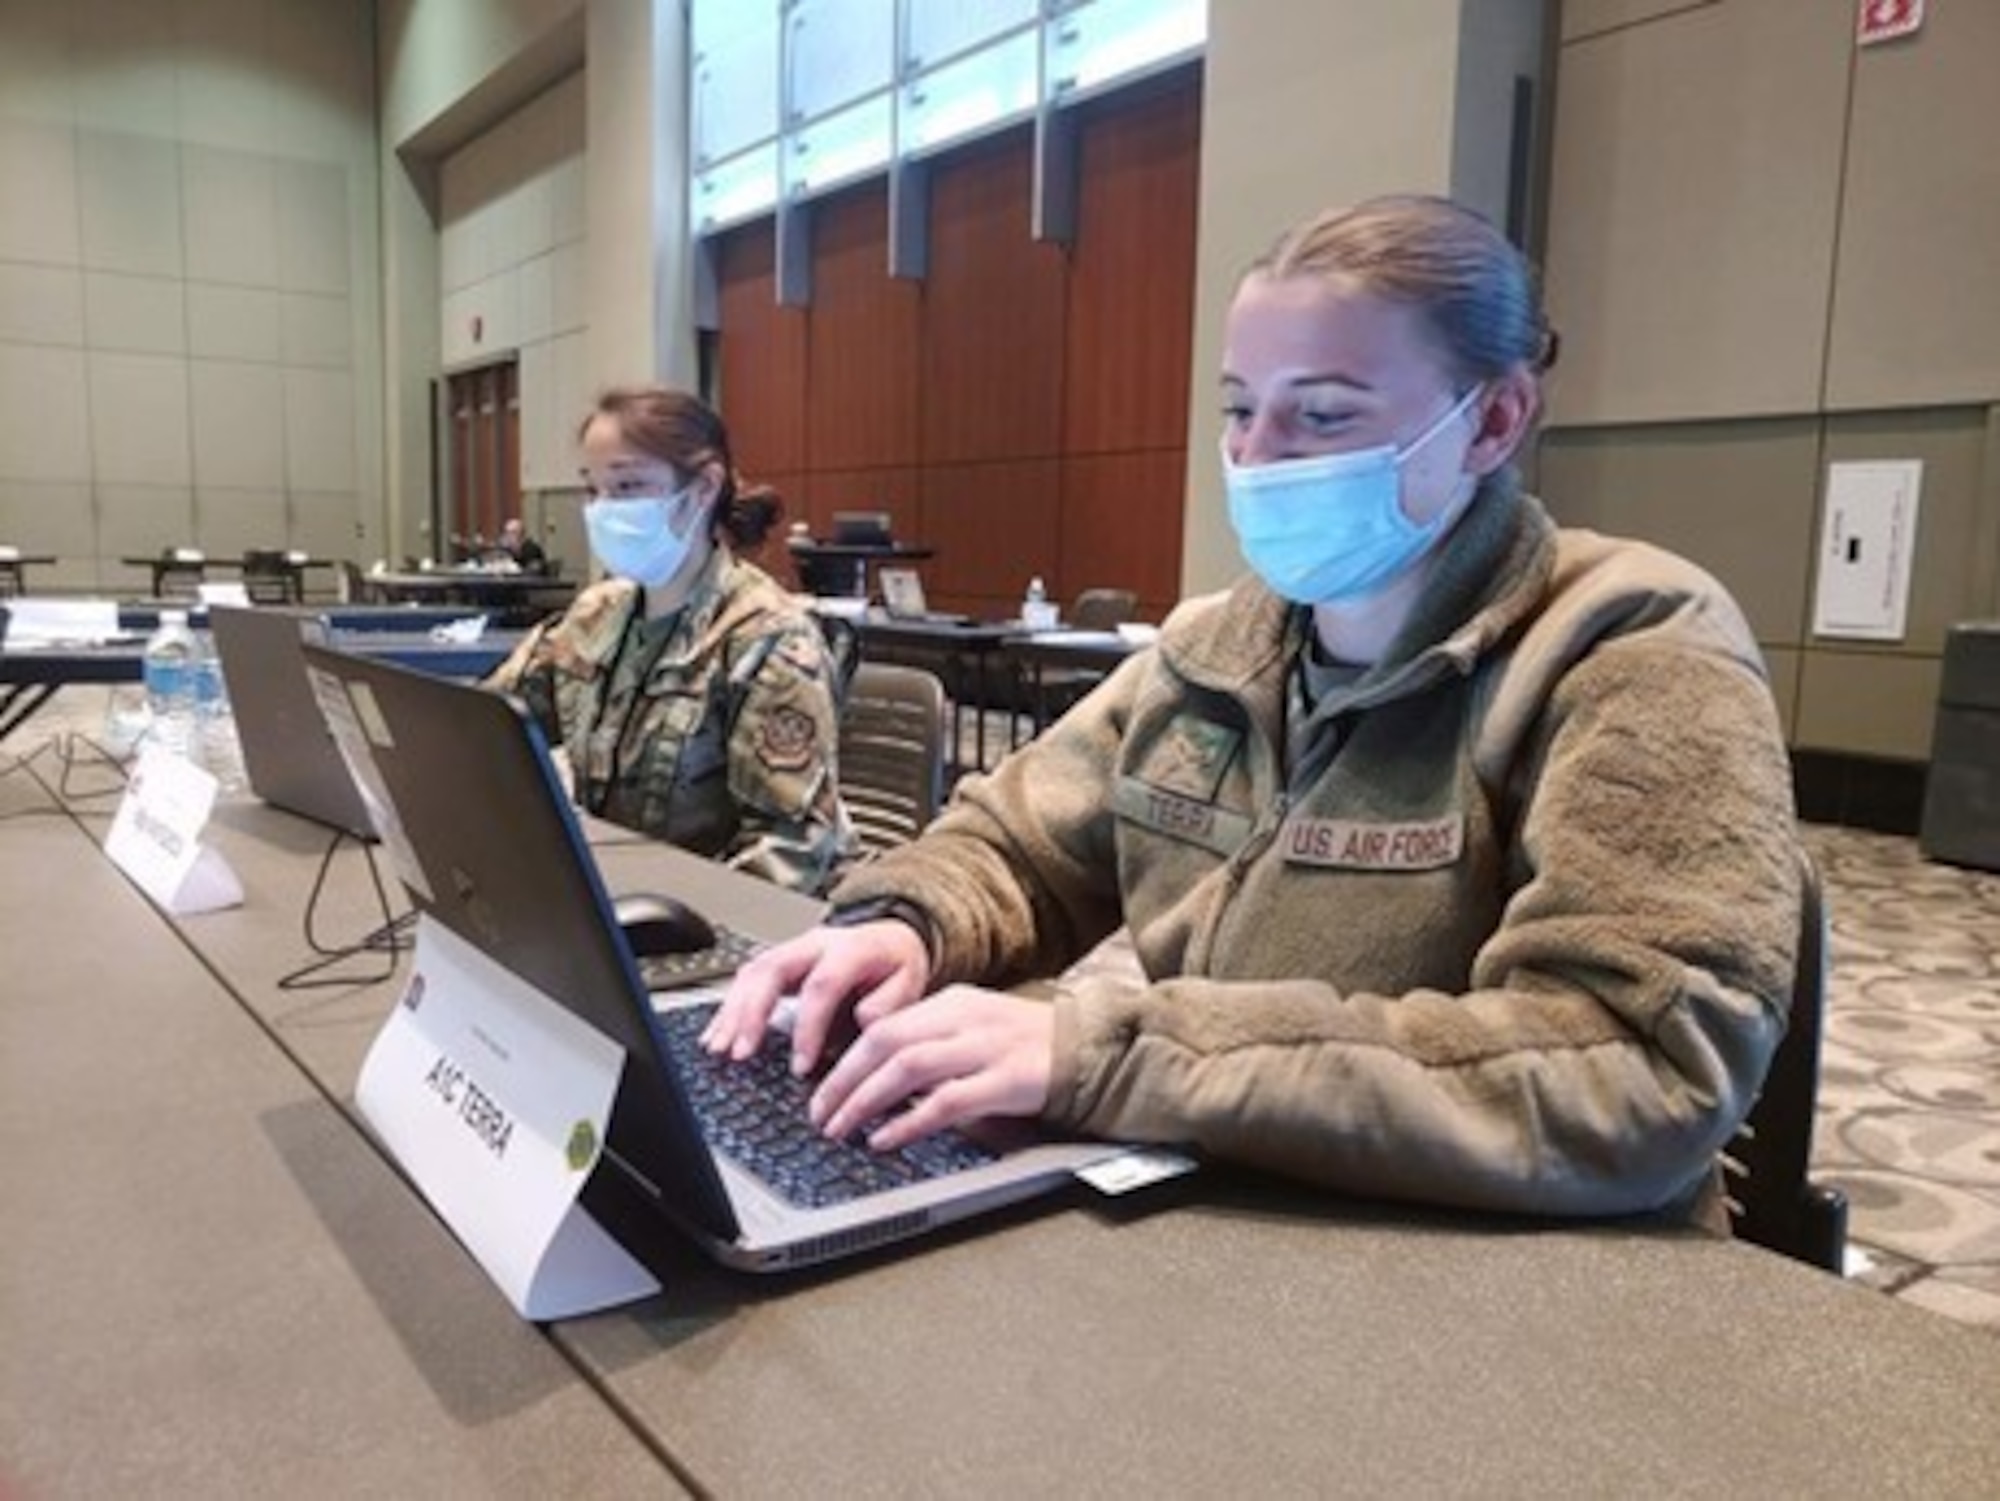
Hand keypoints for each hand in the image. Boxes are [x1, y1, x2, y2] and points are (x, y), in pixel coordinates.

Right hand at [704, 920, 930, 1074]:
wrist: (890, 940)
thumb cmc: (895, 965)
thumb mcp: (909, 981)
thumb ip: (890, 1003)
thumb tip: (864, 1020)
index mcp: (850, 947)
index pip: (821, 985)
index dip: (808, 1027)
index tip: (801, 1066)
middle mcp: (815, 944)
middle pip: (772, 970)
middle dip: (752, 1013)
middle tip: (741, 1052)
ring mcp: (792, 950)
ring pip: (752, 973)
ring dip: (732, 1012)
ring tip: (719, 1048)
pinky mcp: (778, 962)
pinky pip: (745, 980)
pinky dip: (728, 1009)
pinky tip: (716, 1034)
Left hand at [809, 986, 1054, 1151]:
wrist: (1090, 1049)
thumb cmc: (1028, 1046)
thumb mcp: (973, 1030)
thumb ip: (930, 1042)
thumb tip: (873, 1072)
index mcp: (953, 1003)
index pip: (883, 1024)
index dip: (844, 1058)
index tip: (821, 1088)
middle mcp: (964, 1019)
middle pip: (886, 1041)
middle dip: (843, 1079)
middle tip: (818, 1113)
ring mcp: (986, 1048)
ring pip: (908, 1066)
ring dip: (864, 1099)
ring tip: (840, 1126)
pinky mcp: (1006, 1081)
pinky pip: (946, 1101)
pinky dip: (909, 1121)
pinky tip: (886, 1138)